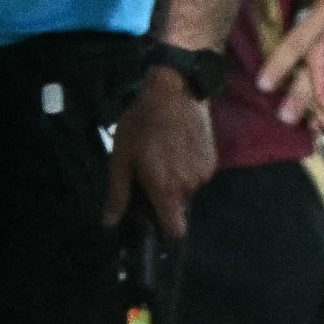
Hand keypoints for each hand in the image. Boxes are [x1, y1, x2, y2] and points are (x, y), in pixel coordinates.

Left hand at [105, 64, 216, 239]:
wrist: (176, 91)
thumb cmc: (142, 124)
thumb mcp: (121, 157)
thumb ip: (118, 193)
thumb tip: (109, 224)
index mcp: (166, 189)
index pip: (175, 231)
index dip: (165, 232)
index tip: (154, 222)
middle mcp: (190, 186)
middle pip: (178, 207)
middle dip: (165, 196)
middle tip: (150, 173)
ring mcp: (205, 172)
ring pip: (188, 189)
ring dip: (177, 180)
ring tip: (165, 155)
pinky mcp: (213, 159)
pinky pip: (198, 174)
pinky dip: (189, 167)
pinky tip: (179, 147)